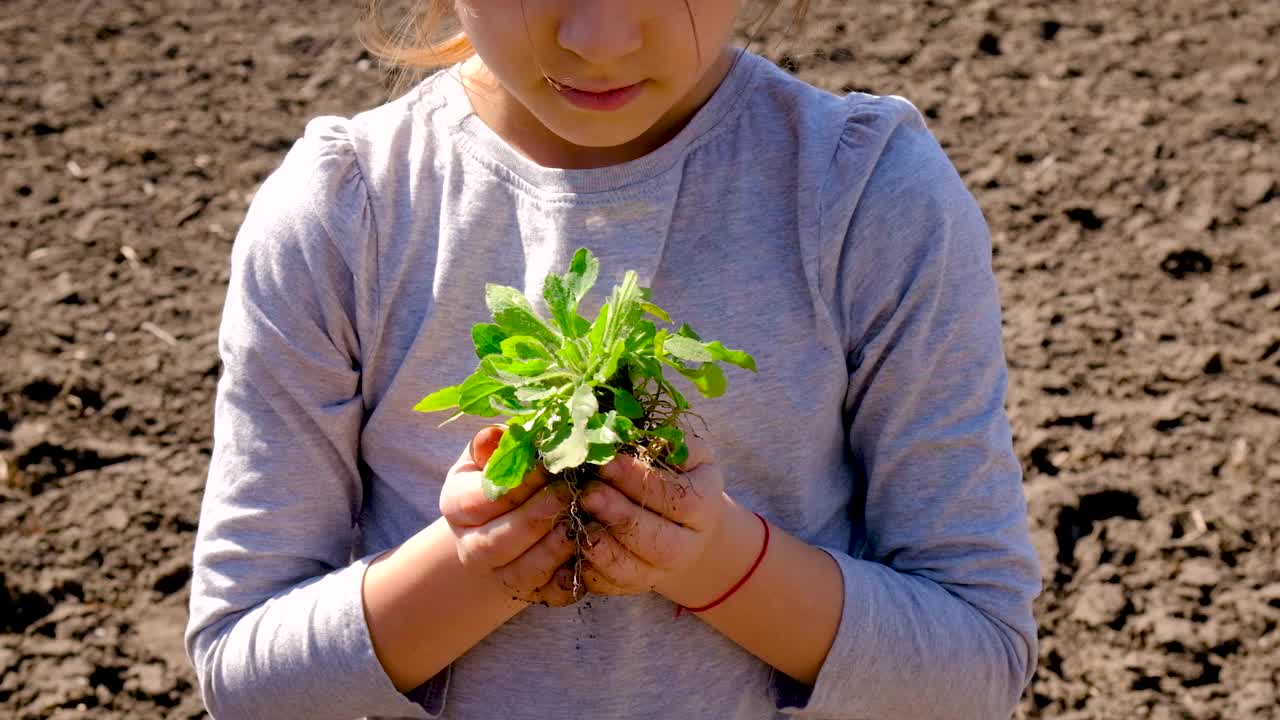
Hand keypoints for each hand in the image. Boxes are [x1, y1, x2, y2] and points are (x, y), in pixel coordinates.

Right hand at [439, 425, 581, 606]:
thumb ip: (500, 443)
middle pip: (494, 542)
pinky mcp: (531, 593)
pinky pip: (548, 593)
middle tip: (571, 492)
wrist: (518, 515)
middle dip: (535, 517)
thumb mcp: (500, 450)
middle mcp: (470, 545)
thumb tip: (496, 436)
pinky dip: (569, 578)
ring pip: (521, 573)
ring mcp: (499, 575)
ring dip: (552, 549)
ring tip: (580, 522)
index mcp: (457, 505)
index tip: (549, 464)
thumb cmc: (511, 470)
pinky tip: (586, 554)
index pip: (478, 500)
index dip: (516, 484)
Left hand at [576, 434, 727, 596]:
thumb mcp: (680, 450)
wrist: (680, 520)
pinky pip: (613, 588)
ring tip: (577, 522)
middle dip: (621, 518)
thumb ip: (663, 441)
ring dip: (603, 549)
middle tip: (588, 494)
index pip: (679, 498)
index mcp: (705, 505)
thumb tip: (624, 429)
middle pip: (661, 543)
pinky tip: (572, 549)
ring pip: (636, 572)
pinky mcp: (636, 585)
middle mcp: (689, 545)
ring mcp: (662, 571)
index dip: (641, 481)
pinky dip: (590, 573)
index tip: (606, 461)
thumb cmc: (674, 472)